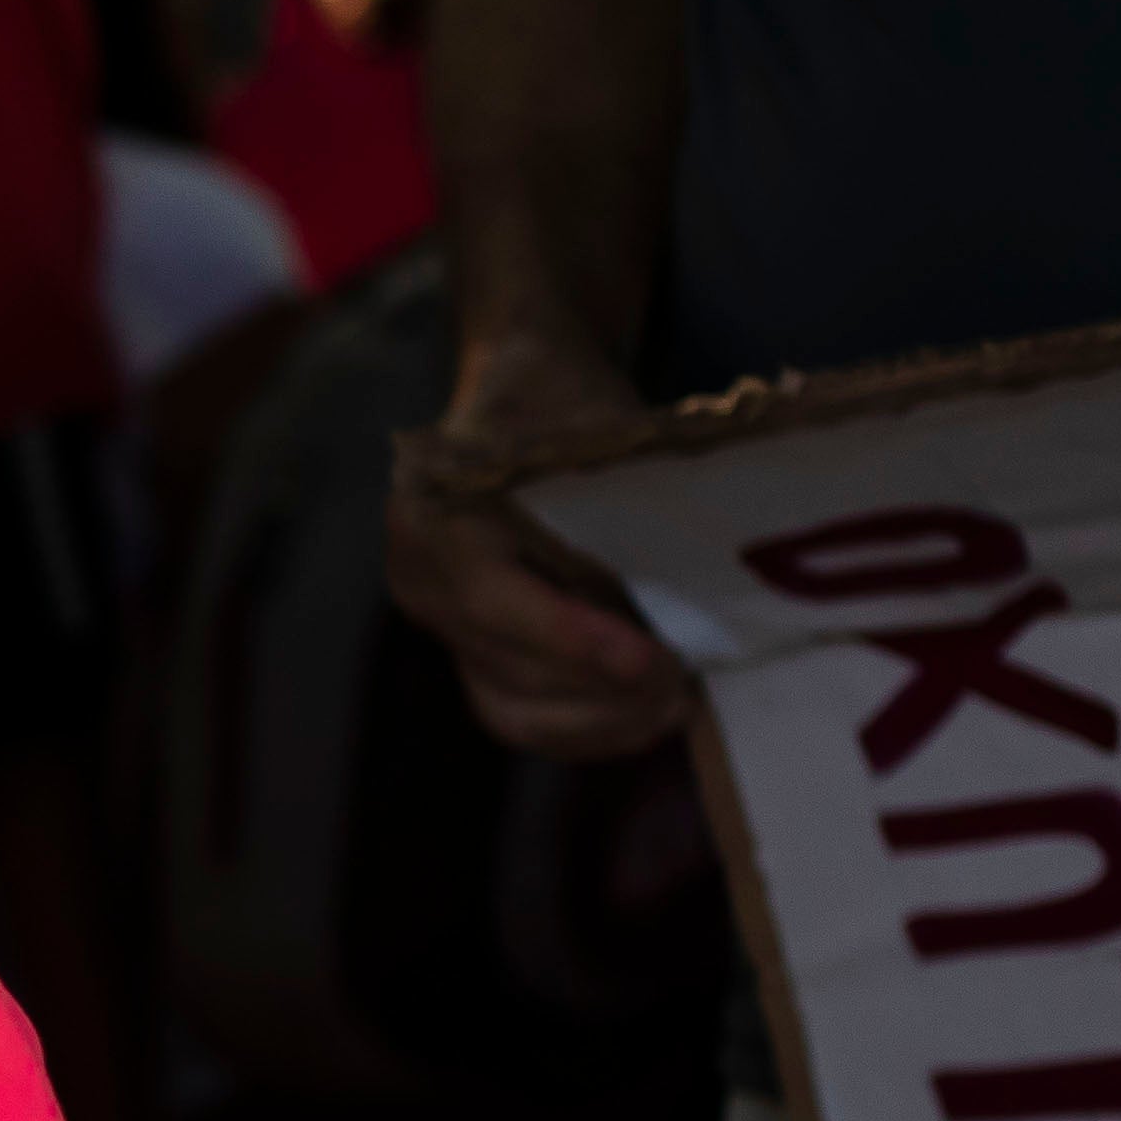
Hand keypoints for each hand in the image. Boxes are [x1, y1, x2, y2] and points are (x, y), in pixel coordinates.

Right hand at [384, 346, 691, 763]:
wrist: (519, 390)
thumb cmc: (557, 396)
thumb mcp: (587, 418)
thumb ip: (618, 490)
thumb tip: (698, 557)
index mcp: (432, 517)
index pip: (495, 601)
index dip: (572, 641)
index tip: (650, 662)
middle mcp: (422, 582)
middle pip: (510, 669)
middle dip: (605, 691)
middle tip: (689, 686)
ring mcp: (442, 627)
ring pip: (513, 711)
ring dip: (601, 723)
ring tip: (677, 707)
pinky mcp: (470, 655)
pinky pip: (520, 718)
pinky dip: (586, 730)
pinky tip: (645, 719)